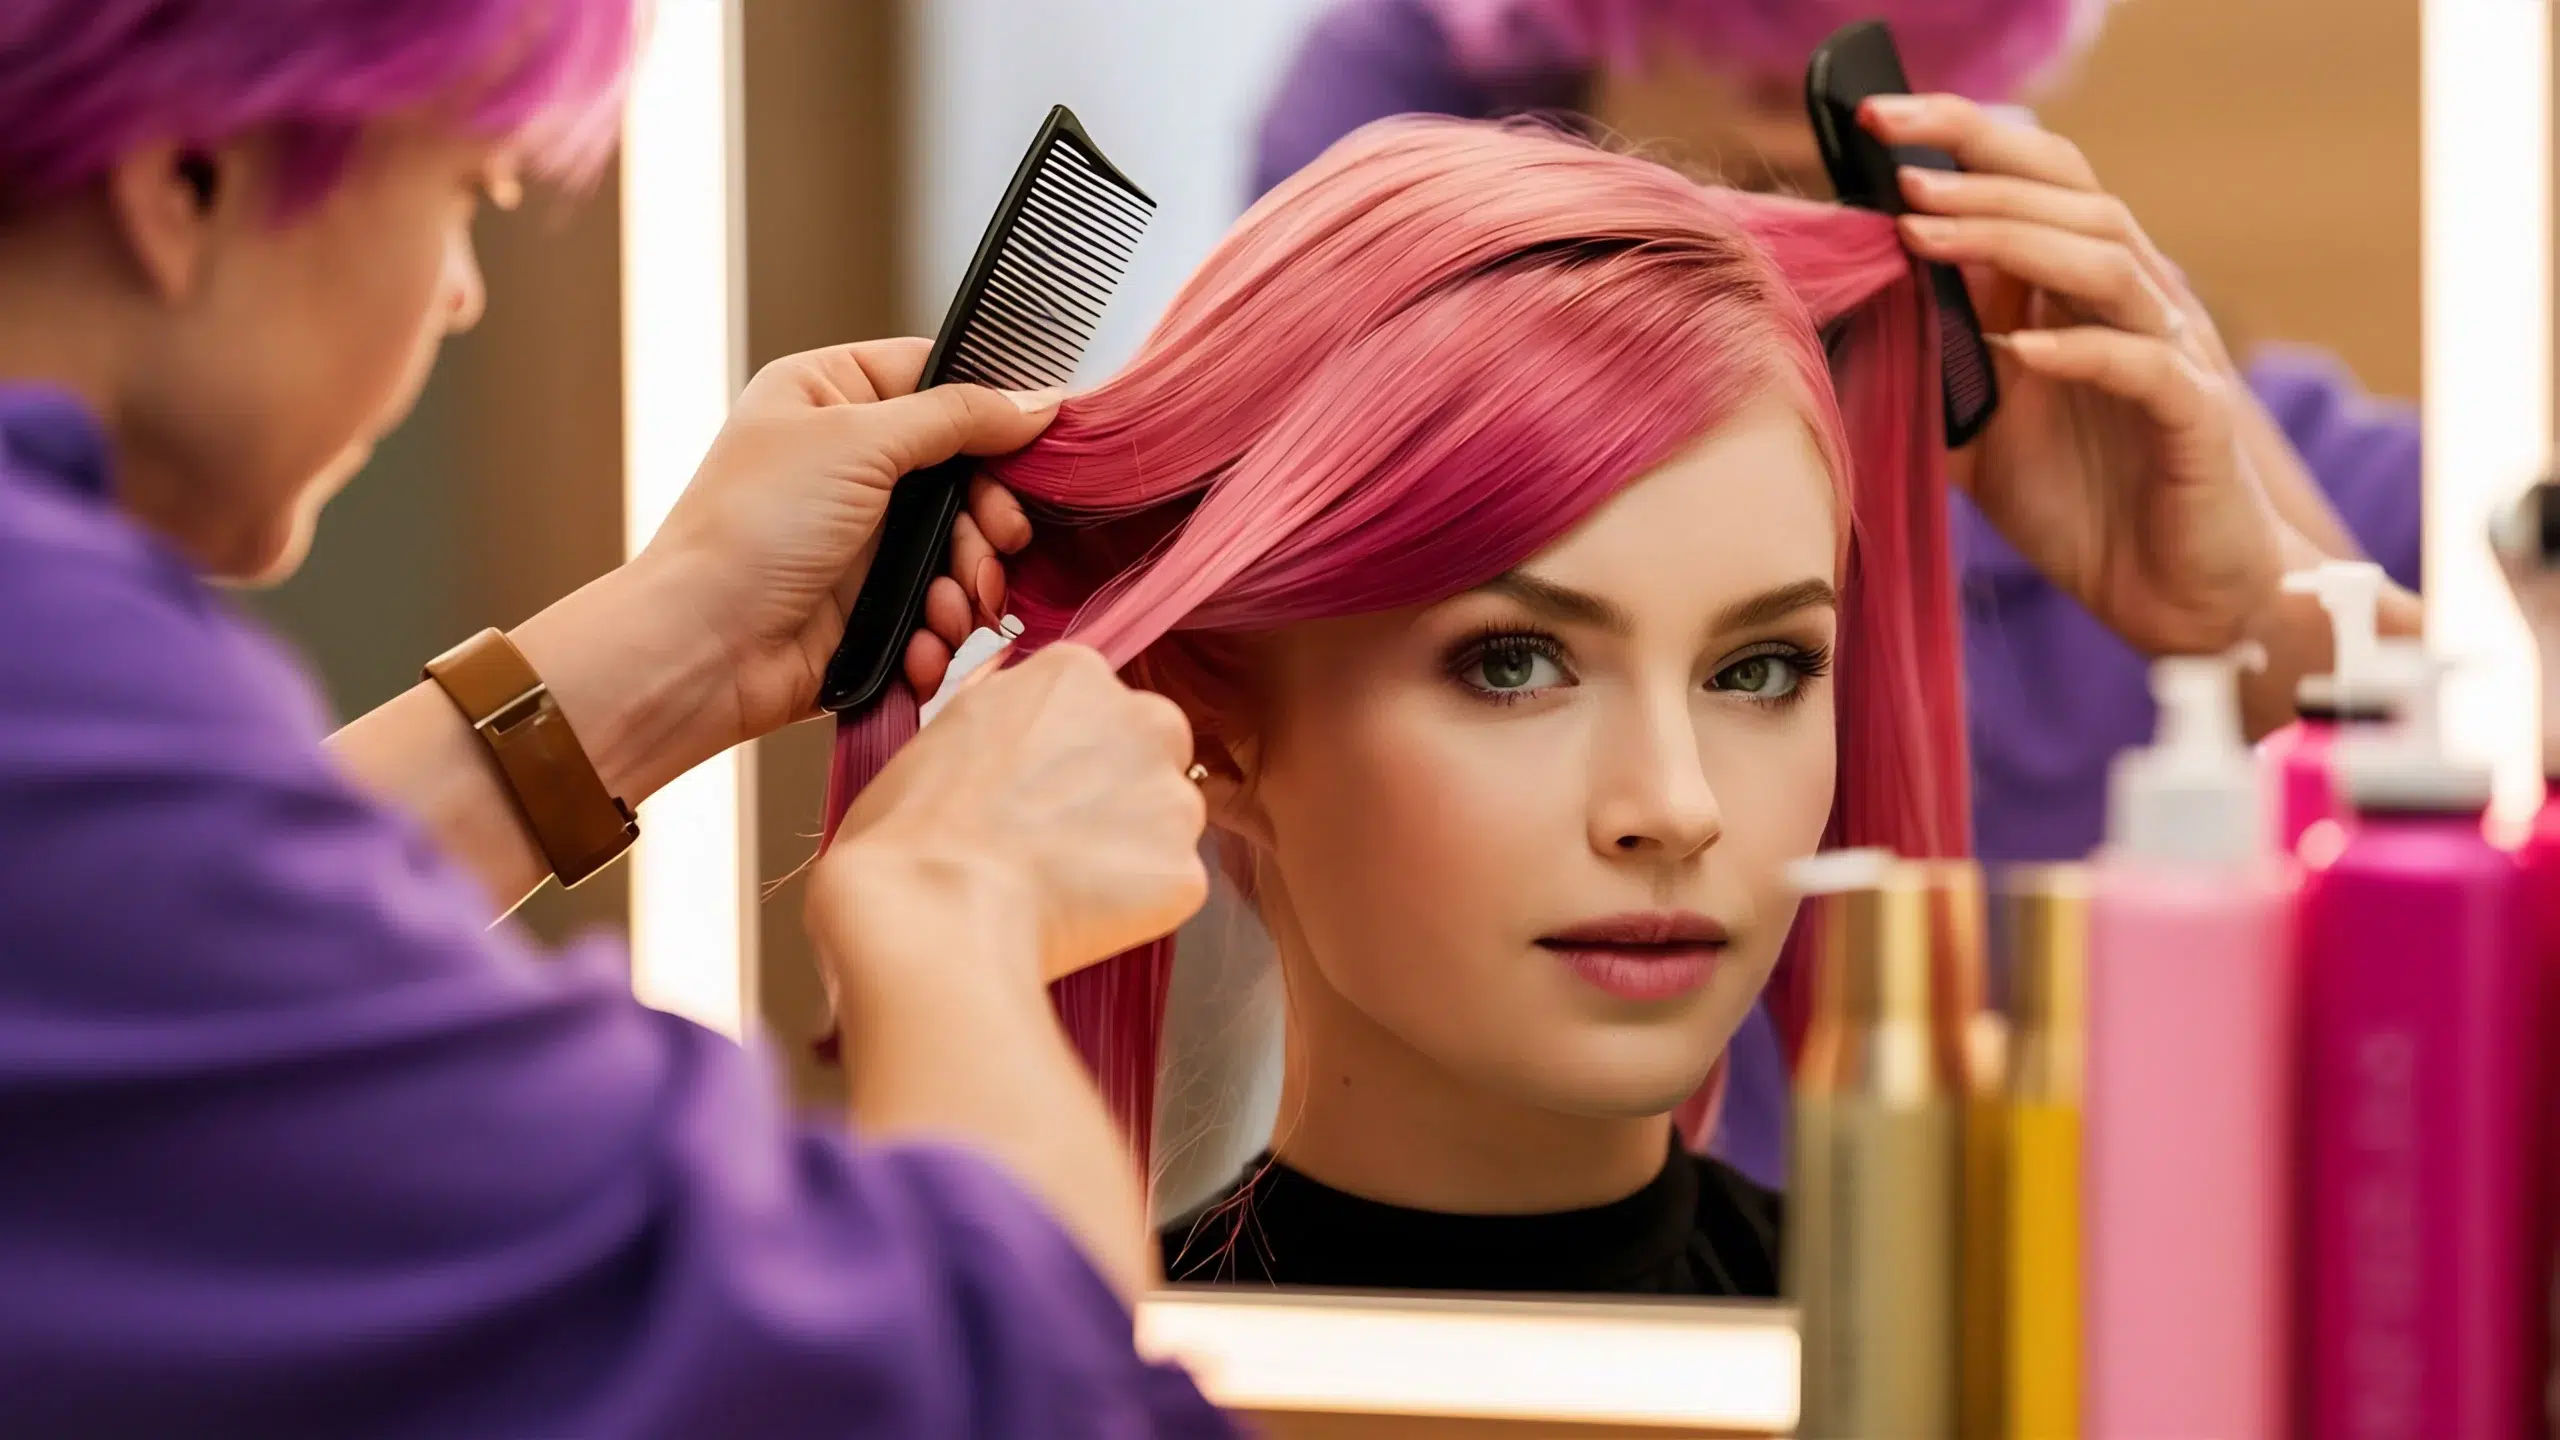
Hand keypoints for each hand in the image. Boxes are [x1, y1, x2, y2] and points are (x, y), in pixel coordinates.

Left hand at [630, 338, 1055, 752]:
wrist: (703, 649)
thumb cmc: (754, 527)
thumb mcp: (857, 442)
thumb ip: (956, 417)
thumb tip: (1039, 401)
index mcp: (831, 394)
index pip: (937, 376)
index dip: (993, 407)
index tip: (1039, 440)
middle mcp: (851, 459)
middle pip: (967, 470)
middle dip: (990, 516)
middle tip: (999, 541)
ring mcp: (866, 535)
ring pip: (963, 545)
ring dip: (970, 581)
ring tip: (954, 609)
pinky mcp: (875, 604)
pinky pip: (941, 606)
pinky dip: (941, 629)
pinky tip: (923, 643)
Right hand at [813, 645, 1210, 988]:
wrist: (936, 907)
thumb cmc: (915, 828)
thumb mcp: (948, 730)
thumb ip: (1005, 718)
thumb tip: (1016, 730)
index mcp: (1075, 674)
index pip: (1096, 705)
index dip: (1069, 752)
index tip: (1040, 788)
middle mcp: (1141, 719)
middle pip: (1150, 751)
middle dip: (1118, 790)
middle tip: (1060, 837)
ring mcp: (1171, 797)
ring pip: (1165, 821)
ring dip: (1128, 849)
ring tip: (1061, 885)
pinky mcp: (1184, 869)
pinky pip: (1167, 888)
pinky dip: (1134, 907)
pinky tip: (1077, 917)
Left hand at [1861, 95, 2283, 655]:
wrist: (2177, 602)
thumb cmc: (2084, 509)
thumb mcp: (1977, 435)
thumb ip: (1929, 373)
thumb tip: (1840, 325)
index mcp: (2080, 293)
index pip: (2034, 181)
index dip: (1964, 141)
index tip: (1875, 119)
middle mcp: (2133, 305)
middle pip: (2072, 194)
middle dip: (1979, 167)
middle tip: (1893, 162)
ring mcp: (2172, 355)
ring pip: (2105, 261)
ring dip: (2012, 239)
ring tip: (1926, 232)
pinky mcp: (2196, 419)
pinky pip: (2143, 364)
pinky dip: (2078, 349)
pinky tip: (2013, 350)